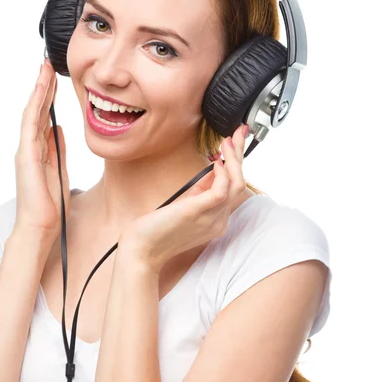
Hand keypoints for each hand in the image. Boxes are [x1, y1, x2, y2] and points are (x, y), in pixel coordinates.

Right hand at [13, 58, 70, 242]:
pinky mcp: (26, 155)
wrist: (41, 226)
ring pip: (31, 113)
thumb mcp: (60, 170)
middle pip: (36, 111)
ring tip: (45, 69)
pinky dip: (35, 106)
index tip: (54, 80)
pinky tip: (41, 91)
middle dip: (43, 87)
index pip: (43, 118)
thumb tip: (58, 128)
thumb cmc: (50, 204)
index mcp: (39, 151)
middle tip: (48, 65)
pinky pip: (30, 125)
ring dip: (38, 90)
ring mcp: (26, 150)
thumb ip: (58, 149)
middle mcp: (29, 147)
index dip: (48, 98)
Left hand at [118, 124, 247, 272]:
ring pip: (236, 185)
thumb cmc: (157, 229)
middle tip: (238, 133)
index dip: (236, 164)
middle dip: (240, 155)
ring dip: (234, 159)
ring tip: (227, 142)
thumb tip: (214, 169)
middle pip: (239, 184)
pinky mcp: (200, 213)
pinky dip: (223, 173)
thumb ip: (201, 190)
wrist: (142, 249)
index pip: (233, 188)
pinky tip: (216, 161)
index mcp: (216, 219)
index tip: (234, 143)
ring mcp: (212, 218)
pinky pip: (222, 190)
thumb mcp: (185, 205)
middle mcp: (219, 220)